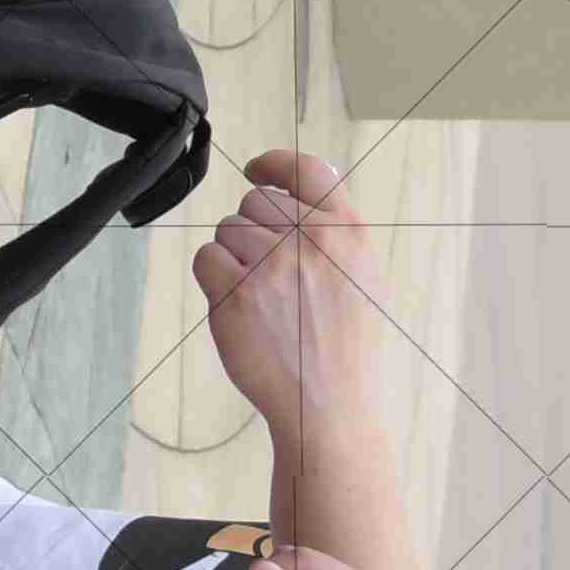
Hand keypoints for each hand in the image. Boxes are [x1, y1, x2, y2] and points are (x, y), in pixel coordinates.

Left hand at [192, 147, 382, 431]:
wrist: (328, 405)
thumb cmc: (343, 345)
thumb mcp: (363, 276)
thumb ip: (334, 230)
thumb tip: (290, 186)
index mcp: (348, 232)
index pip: (305, 169)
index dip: (273, 164)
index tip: (254, 170)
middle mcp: (312, 240)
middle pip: (256, 201)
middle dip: (253, 228)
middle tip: (270, 273)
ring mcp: (273, 265)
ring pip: (228, 229)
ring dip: (234, 256)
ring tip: (262, 297)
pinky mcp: (237, 293)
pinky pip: (206, 257)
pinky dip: (214, 278)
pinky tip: (237, 305)